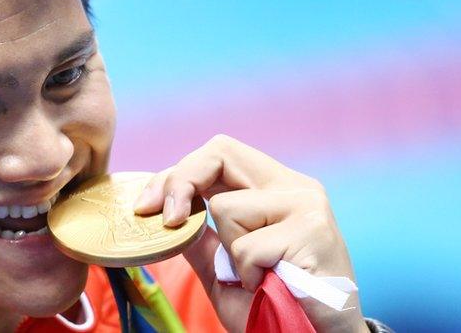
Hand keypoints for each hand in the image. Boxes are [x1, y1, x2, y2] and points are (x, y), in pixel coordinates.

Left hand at [133, 135, 367, 332]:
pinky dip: (248, 274)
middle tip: (164, 219)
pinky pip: (246, 247)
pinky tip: (271, 286)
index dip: (178, 173)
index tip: (147, 206)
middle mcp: (295, 187)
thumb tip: (162, 213)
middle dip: (180, 182)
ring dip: (228, 252)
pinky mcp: (312, 230)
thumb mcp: (224, 269)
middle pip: (220, 152)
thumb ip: (199, 238)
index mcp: (275, 188)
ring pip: (225, 208)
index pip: (219, 154)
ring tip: (258, 275)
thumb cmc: (273, 309)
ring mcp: (306, 205)